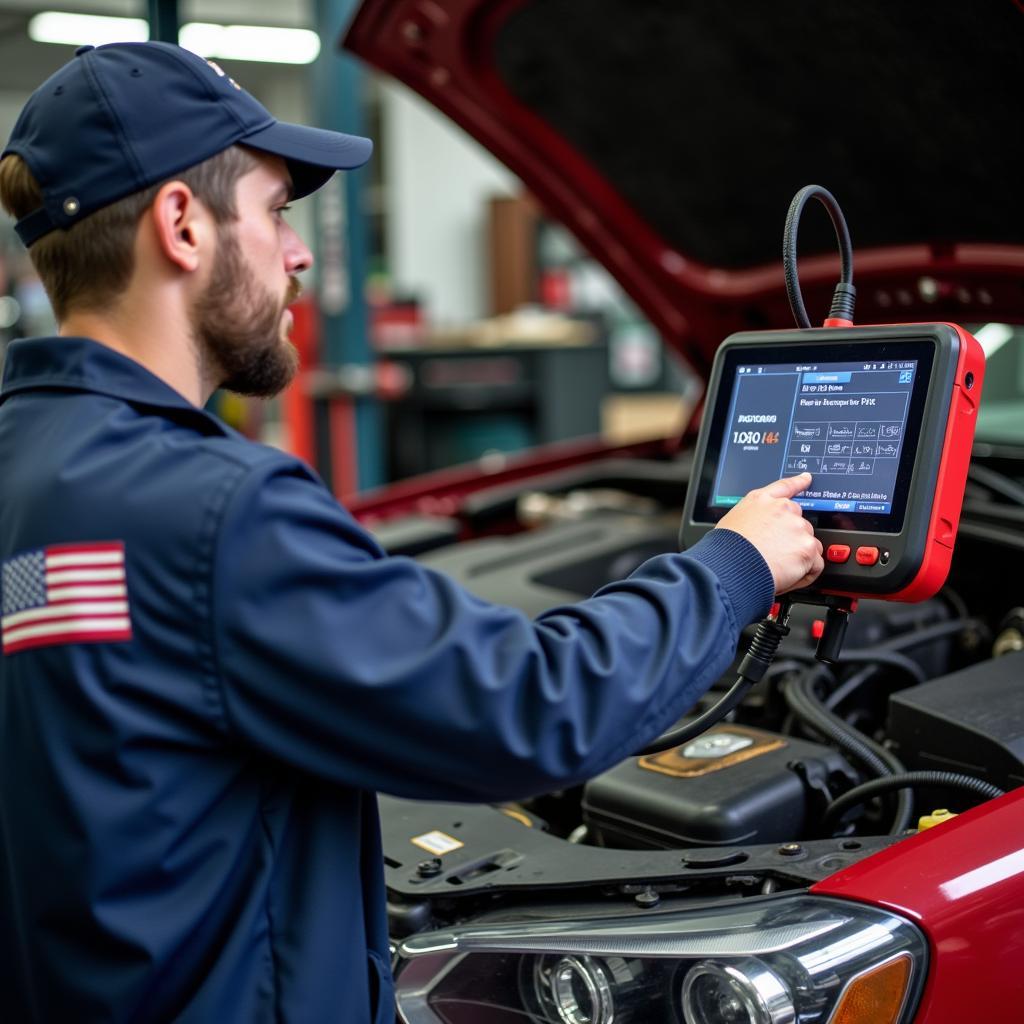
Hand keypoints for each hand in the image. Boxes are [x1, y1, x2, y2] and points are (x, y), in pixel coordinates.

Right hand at [716, 472, 823, 593]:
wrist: (731, 565)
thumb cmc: (726, 548)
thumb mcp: (732, 521)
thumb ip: (752, 519)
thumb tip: (758, 530)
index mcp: (761, 500)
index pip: (785, 487)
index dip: (798, 482)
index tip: (806, 478)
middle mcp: (782, 509)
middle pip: (799, 523)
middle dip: (793, 539)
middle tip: (776, 555)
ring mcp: (797, 527)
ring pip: (809, 545)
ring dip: (800, 557)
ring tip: (778, 568)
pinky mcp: (807, 547)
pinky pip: (816, 564)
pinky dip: (806, 573)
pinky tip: (789, 575)